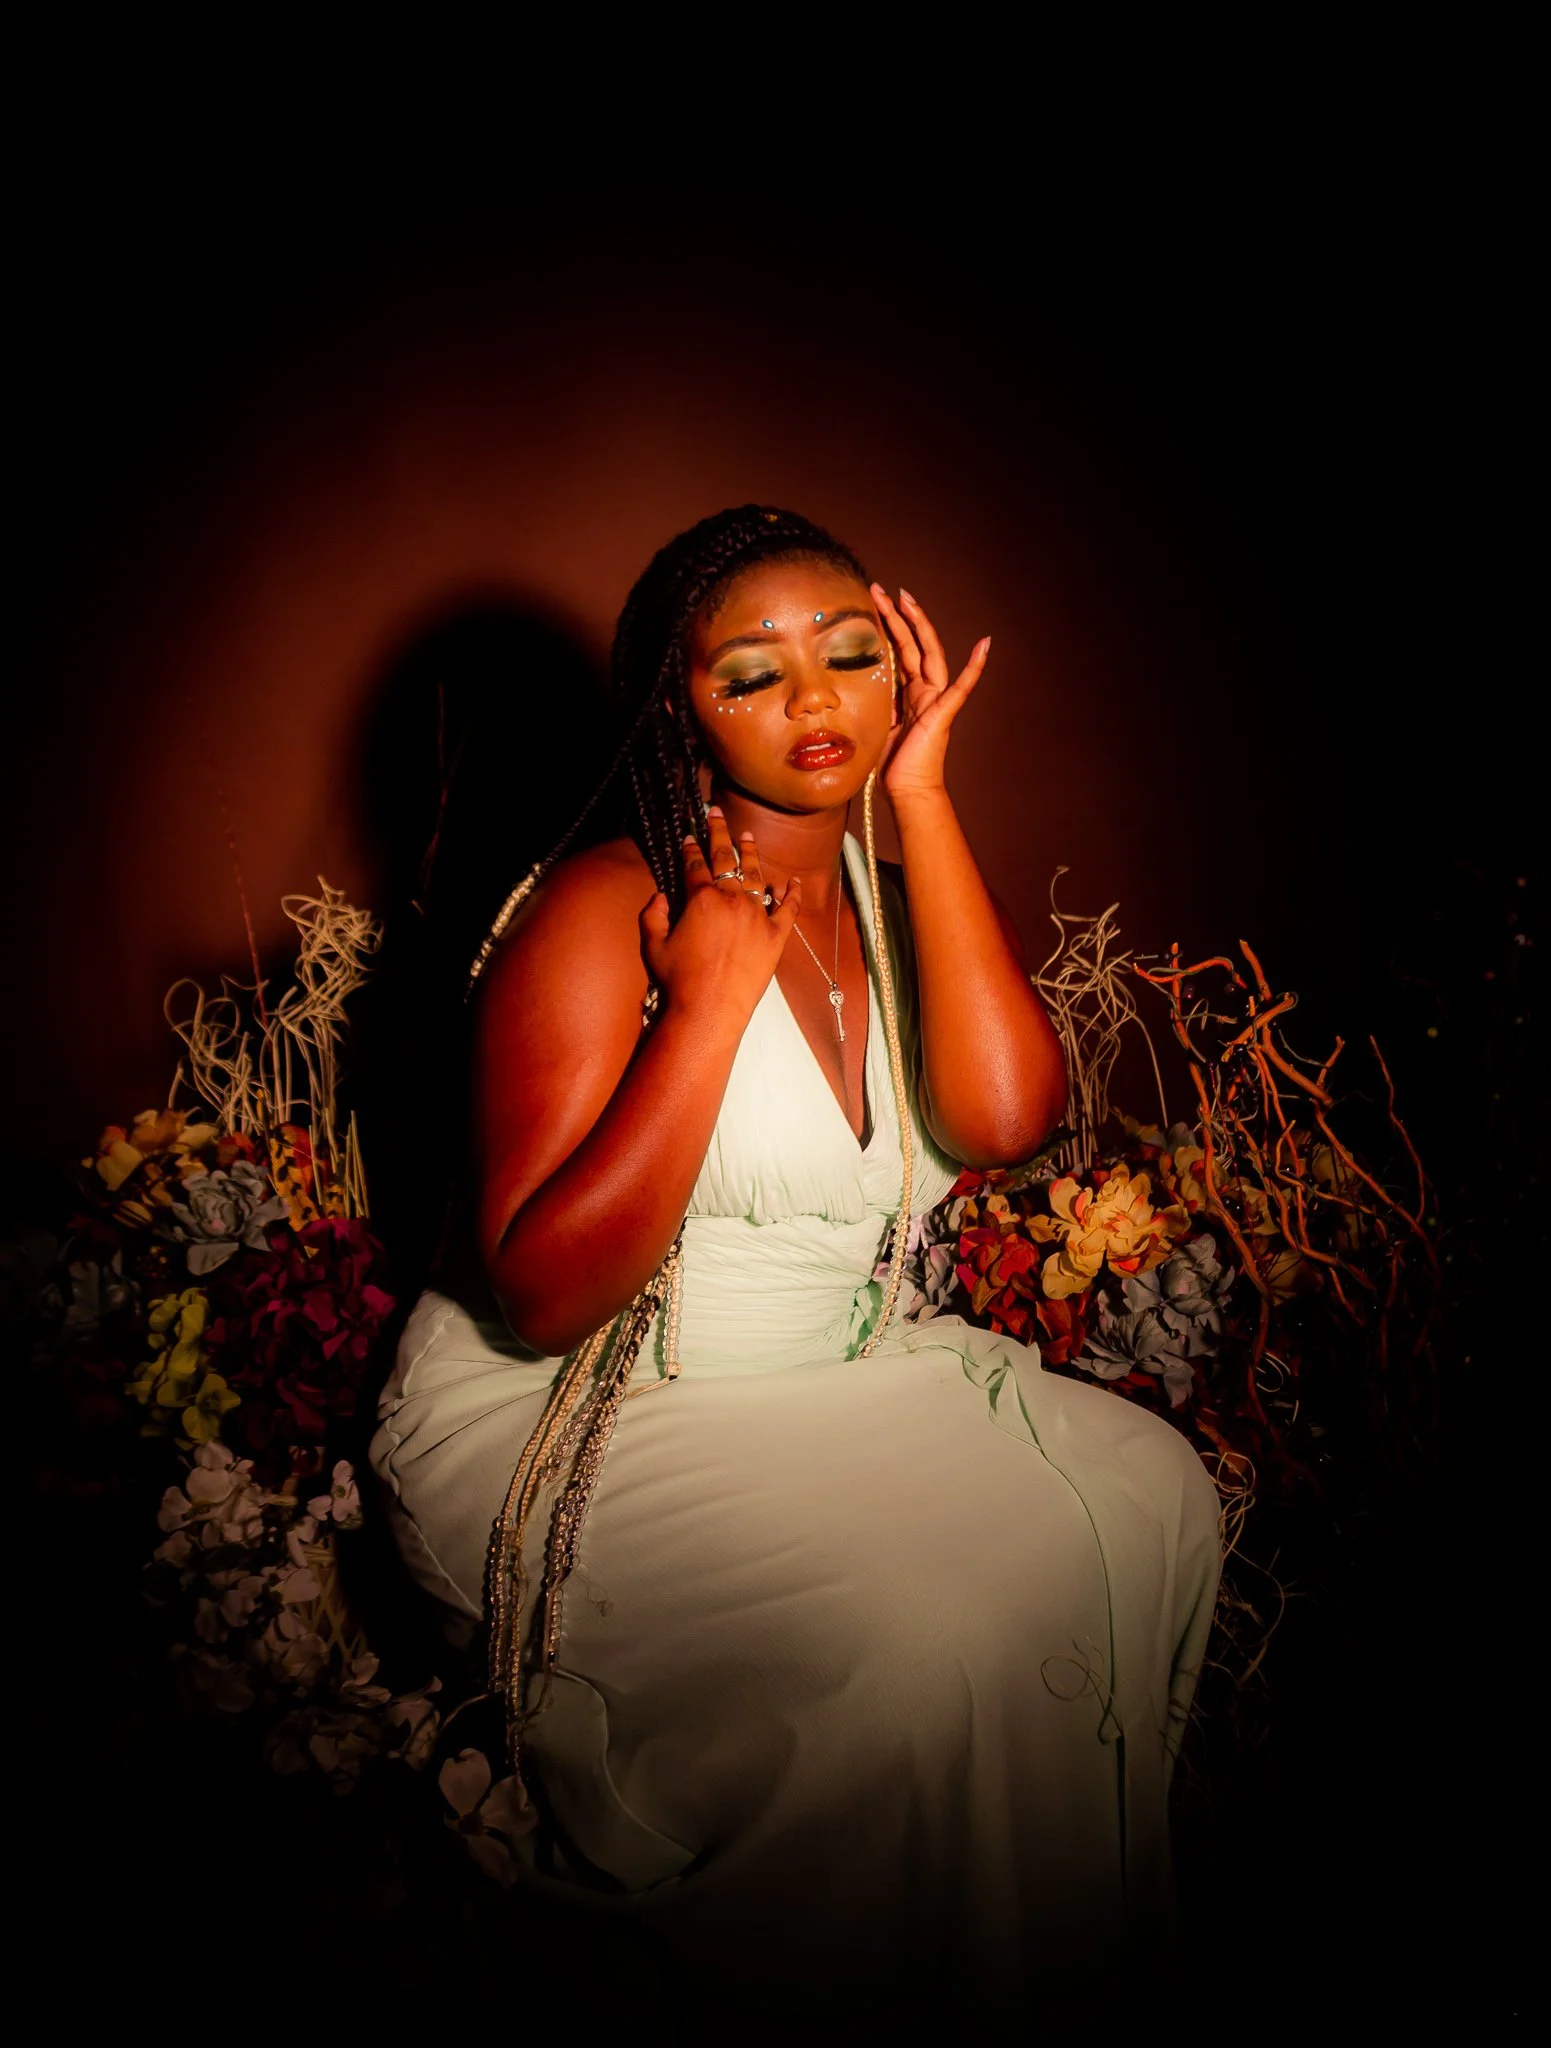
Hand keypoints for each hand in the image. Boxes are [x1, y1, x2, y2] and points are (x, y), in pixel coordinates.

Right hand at [639, 807, 801, 1021]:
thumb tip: (659, 896)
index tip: (690, 836)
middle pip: (726, 859)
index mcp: (702, 899)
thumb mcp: (653, 946)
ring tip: (748, 836)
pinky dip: (791, 893)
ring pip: (756, 876)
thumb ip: (652, 916)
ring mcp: (758, 916)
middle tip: (718, 813)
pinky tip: (793, 880)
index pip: (696, 864)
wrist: (710, 1009)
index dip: (692, 848)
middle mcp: (732, 900)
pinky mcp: (776, 936)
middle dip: (720, 833)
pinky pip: (788, 908)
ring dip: (751, 853)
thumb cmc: (678, 981)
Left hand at [870, 583, 989, 799]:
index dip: (888, 627)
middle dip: (897, 616)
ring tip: (907, 599)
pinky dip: (975, 666)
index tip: (872, 604)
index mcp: (909, 693)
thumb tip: (854, 685)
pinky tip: (985, 645)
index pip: (898, 651)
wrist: (907, 790)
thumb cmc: (891, 764)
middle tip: (880, 590)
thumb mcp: (875, 724)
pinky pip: (962, 687)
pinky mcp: (943, 714)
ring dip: (920, 625)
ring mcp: (936, 700)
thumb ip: (874, 702)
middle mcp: (925, 691)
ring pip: (930, 654)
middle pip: (913, 644)